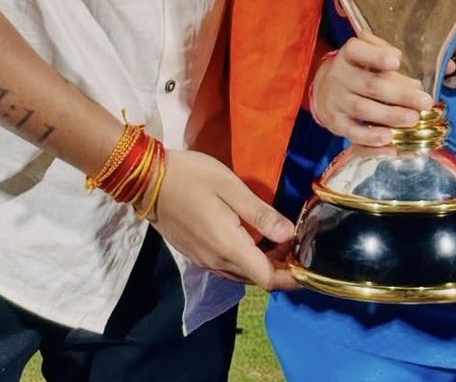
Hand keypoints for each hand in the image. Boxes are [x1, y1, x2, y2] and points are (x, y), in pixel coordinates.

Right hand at [151, 149, 296, 290]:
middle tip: (299, 244)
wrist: (148, 180)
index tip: (307, 261)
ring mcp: (204, 260)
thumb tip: (289, 234)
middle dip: (281, 268)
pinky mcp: (196, 254)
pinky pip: (228, 266)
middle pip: (257, 279)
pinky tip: (254, 239)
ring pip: (242, 274)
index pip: (267, 278)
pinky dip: (246, 259)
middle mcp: (217, 262)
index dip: (291, 276)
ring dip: (263, 264)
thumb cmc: (192, 177)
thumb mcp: (230, 187)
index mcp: (228, 246)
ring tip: (281, 241)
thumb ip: (260, 214)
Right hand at [310, 34, 433, 144]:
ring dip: (390, 116)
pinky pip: (353, 132)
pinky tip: (390, 140)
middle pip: (370, 85)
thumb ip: (388, 56)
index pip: (357, 50)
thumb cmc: (357, 70)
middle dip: (400, 94)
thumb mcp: (367, 53)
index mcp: (349, 54)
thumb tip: (410, 77)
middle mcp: (339, 76)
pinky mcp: (337, 123)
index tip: (396, 62)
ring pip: (363, 109)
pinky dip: (371, 138)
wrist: (324, 90)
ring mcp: (337, 100)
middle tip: (425, 102)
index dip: (376, 56)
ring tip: (413, 119)